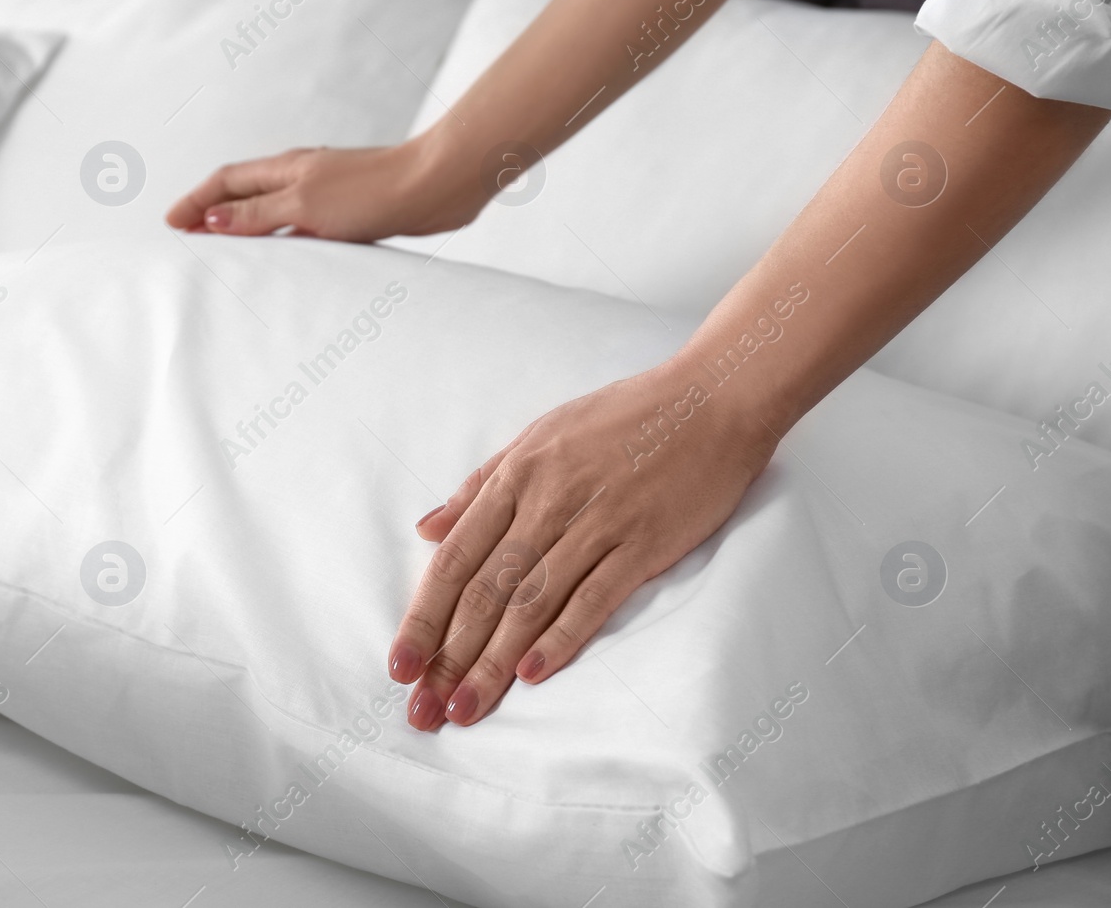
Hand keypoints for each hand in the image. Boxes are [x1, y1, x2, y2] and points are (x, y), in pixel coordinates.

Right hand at [164, 142, 482, 242]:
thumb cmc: (373, 190)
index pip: (226, 181)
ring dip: (246, 227)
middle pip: (245, 193)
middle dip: (213, 212)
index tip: (171, 223)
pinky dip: (282, 240)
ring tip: (225, 251)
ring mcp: (327, 193)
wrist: (435, 187)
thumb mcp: (304, 203)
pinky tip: (286, 259)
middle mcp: (303, 176)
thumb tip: (212, 220)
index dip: (196, 201)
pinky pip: (302, 227)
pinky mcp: (351, 212)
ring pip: (273, 210)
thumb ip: (258, 214)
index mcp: (286, 168)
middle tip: (187, 236)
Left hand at [387, 360, 779, 729]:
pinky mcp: (644, 543)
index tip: (399, 665)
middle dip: (449, 656)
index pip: (455, 559)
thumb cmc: (623, 417)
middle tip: (423, 709)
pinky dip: (562, 636)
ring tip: (466, 708)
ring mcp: (597, 523)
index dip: (423, 616)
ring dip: (494, 662)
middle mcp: (547, 501)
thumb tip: (427, 527)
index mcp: (517, 476)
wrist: (711, 400)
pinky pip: (595, 596)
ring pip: (532, 602)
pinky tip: (532, 674)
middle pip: (486, 590)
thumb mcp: (539, 435)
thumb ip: (482, 485)